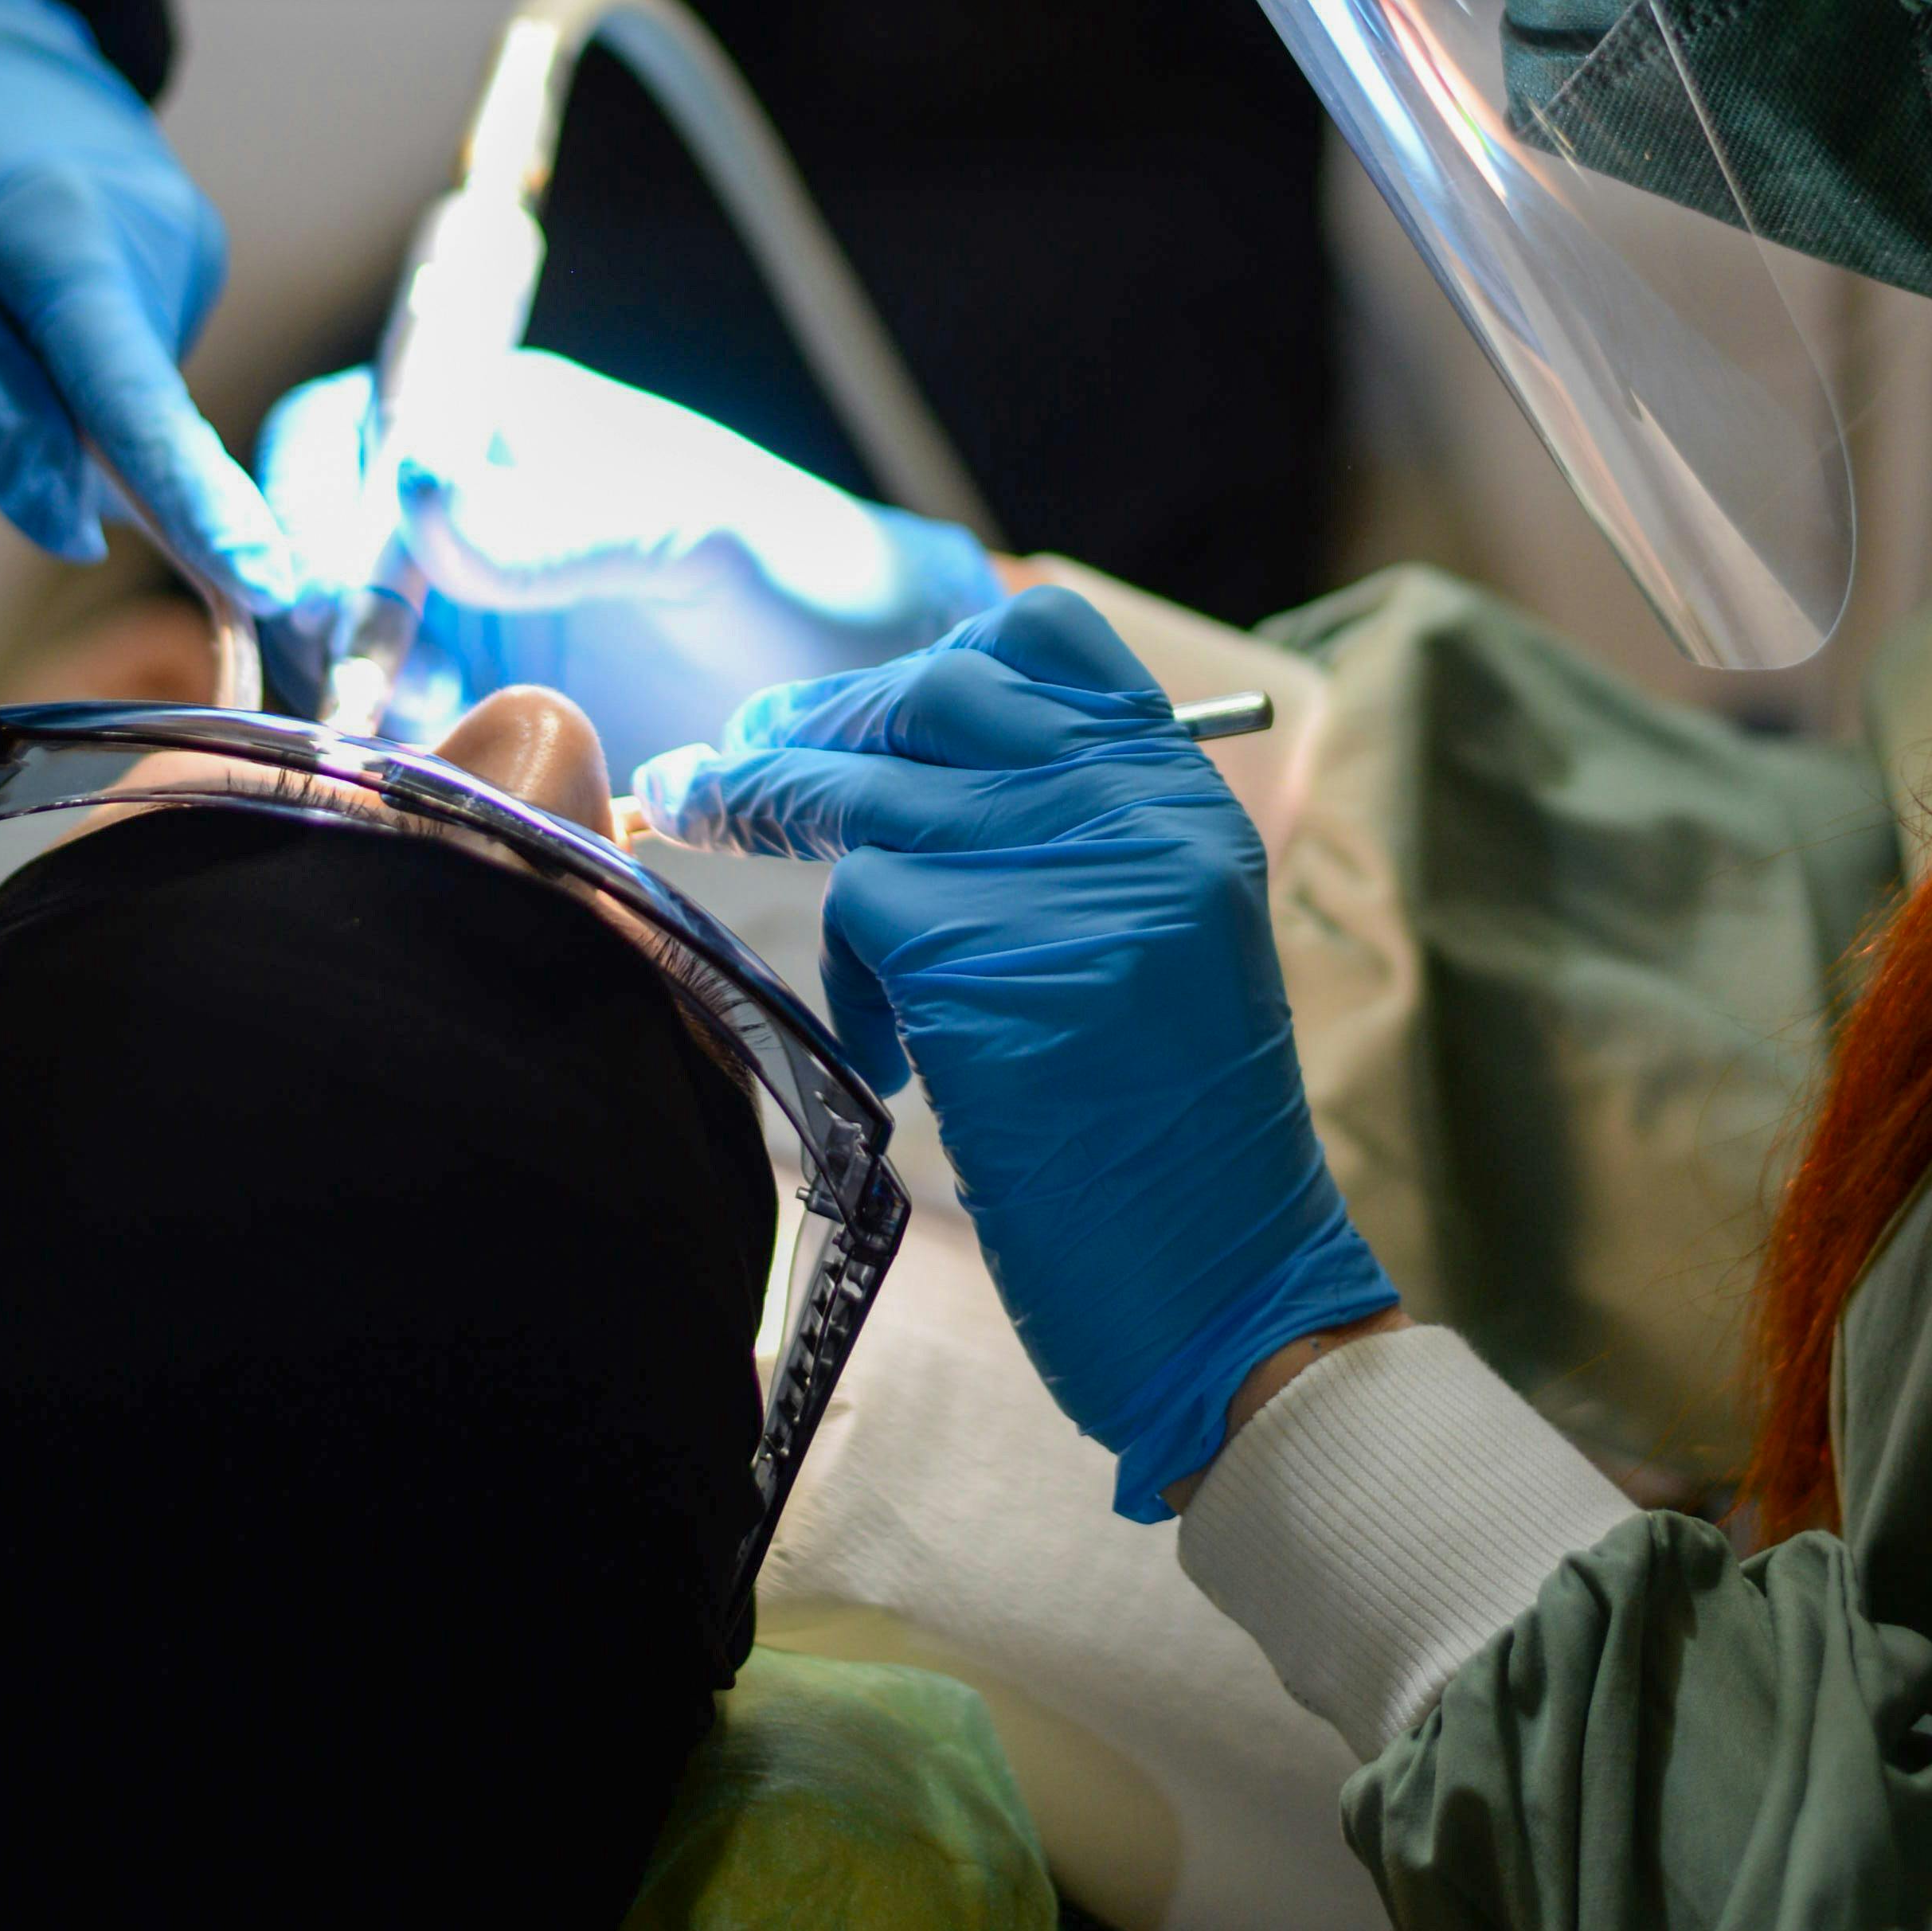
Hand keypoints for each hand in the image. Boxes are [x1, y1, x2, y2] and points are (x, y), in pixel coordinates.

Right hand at [254, 348, 1000, 774]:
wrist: (861, 679)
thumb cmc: (804, 572)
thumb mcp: (701, 537)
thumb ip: (570, 521)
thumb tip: (424, 494)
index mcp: (509, 417)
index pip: (362, 428)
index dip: (330, 511)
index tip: (353, 608)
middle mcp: (467, 494)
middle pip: (313, 520)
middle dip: (317, 602)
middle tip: (368, 688)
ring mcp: (459, 590)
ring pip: (332, 618)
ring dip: (348, 677)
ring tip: (423, 727)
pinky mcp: (472, 681)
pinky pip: (384, 700)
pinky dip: (387, 733)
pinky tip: (438, 760)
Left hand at [633, 587, 1394, 1516]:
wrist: (1232, 1290)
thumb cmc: (1178, 1140)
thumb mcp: (1156, 943)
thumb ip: (1064, 842)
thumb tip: (892, 770)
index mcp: (1186, 798)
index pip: (1046, 639)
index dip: (934, 660)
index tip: (861, 707)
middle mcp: (1138, 810)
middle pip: (936, 695)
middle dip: (816, 721)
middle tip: (729, 756)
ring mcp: (1066, 876)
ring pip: (870, 790)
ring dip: (763, 800)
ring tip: (699, 813)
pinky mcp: (987, 957)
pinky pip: (861, 909)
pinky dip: (845, 977)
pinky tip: (888, 1052)